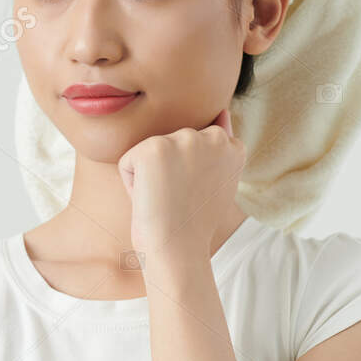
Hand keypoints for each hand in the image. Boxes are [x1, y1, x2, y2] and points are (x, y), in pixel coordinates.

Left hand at [117, 107, 244, 264]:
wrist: (178, 250)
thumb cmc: (193, 225)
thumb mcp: (218, 181)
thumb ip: (220, 146)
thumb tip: (222, 110)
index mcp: (233, 147)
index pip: (196, 148)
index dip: (189, 179)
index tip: (196, 197)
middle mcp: (212, 137)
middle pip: (170, 149)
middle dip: (169, 174)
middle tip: (179, 201)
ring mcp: (184, 139)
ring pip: (149, 155)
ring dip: (151, 179)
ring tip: (166, 201)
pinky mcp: (153, 147)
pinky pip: (128, 164)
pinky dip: (131, 185)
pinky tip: (150, 199)